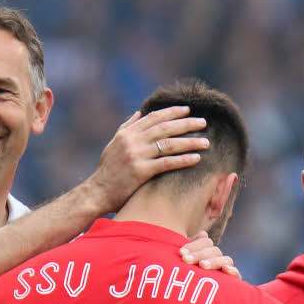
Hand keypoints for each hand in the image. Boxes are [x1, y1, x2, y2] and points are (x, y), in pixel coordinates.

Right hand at [86, 106, 208, 212]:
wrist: (97, 192)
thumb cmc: (107, 171)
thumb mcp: (113, 144)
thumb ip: (126, 128)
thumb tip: (138, 113)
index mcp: (127, 133)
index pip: (153, 118)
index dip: (172, 112)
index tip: (187, 110)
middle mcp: (132, 141)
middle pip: (165, 128)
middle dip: (186, 124)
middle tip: (203, 122)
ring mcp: (137, 156)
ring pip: (169, 144)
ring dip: (189, 142)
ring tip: (205, 142)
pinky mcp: (141, 172)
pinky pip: (166, 163)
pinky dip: (182, 160)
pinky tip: (196, 159)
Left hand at [180, 231, 240, 279]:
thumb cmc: (187, 282)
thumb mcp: (184, 267)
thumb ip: (188, 252)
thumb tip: (201, 233)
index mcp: (207, 253)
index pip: (205, 242)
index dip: (193, 245)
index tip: (180, 252)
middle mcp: (218, 260)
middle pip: (214, 250)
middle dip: (199, 254)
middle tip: (185, 260)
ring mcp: (226, 270)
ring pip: (225, 259)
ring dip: (214, 261)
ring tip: (202, 266)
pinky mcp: (234, 283)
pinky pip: (237, 275)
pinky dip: (232, 271)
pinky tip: (225, 270)